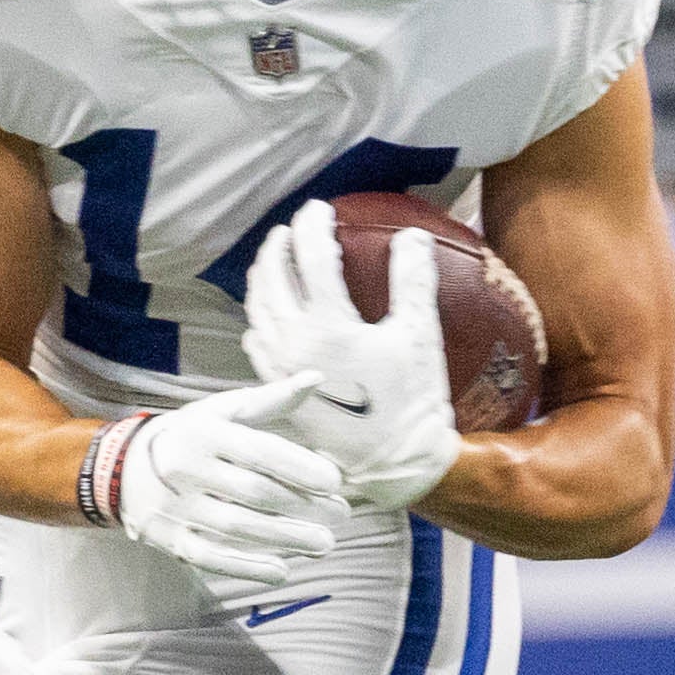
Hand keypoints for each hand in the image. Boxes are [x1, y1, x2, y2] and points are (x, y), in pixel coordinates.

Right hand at [116, 377, 346, 593]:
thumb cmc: (190, 435)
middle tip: (341, 515)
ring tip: (324, 543)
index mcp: (203, 431)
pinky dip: (248, 566)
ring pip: (237, 528)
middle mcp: (185, 468)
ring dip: (287, 539)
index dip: (300, 467)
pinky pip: (212, 557)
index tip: (334, 481)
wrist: (122, 468)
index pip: (258, 451)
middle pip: (254, 492)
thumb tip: (316, 378)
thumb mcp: (222, 411)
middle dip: (304, 507)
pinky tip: (283, 569)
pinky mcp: (169, 539)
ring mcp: (174, 506)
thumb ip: (270, 399)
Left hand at [241, 199, 460, 514]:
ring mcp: (280, 367)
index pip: (312, 256)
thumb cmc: (412, 402)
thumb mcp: (419, 335)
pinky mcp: (278, 388)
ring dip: (263, 276)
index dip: (313, 225)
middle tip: (291, 228)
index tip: (321, 208)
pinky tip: (267, 312)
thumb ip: (413, 280)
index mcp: (328, 325)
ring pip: (257, 308)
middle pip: (272, 277)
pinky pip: (255, 341)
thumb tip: (414, 236)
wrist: (393, 465)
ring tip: (274, 258)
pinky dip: (258, 315)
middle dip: (279, 245)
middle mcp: (294, 343)